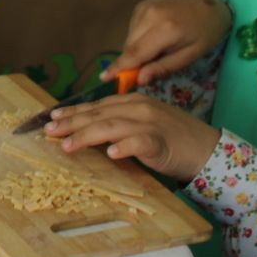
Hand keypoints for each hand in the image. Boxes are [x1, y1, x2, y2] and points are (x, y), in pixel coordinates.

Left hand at [42, 92, 221, 182]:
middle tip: (48, 131)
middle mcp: (139, 108)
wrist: (208, 149)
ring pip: (112, 126)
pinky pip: (140, 142)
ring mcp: (151, 123)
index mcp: (133, 102)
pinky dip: (125, 147)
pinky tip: (111, 154)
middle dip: (71, 123)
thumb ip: (118, 125)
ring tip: (67, 145)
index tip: (52, 118)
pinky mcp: (162, 141)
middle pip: (98, 114)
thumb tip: (87, 133)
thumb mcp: (142, 125)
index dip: (73, 112)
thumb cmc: (173, 140)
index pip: (96, 106)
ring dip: (87, 136)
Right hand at [103, 0, 232, 85]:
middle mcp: (150, 14)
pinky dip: (139, 40)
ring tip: (158, 52)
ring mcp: (144, 7)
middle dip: (131, 63)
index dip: (119, 67)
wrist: (212, 5)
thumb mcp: (191, 55)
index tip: (104, 79)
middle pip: (129, 47)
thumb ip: (164, 67)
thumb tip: (140, 79)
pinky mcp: (141, 5)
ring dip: (136, 52)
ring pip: (129, 39)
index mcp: (165, 29)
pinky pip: (132, 30)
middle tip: (142, 74)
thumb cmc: (205, 33)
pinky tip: (155, 40)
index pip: (136, 53)